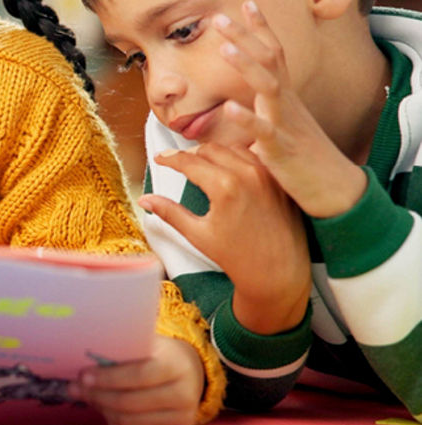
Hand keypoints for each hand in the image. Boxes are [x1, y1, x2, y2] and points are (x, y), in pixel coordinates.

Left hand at [79, 335, 202, 424]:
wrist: (187, 373)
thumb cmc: (156, 355)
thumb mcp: (143, 344)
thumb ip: (119, 352)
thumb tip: (82, 368)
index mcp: (176, 365)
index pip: (139, 375)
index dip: (108, 378)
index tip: (83, 376)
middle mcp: (185, 395)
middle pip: (130, 402)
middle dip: (98, 395)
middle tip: (77, 388)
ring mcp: (183, 421)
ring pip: (129, 422)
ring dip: (102, 409)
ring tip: (90, 396)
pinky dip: (113, 424)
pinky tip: (106, 410)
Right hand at [147, 143, 310, 333]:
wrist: (278, 276)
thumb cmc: (238, 259)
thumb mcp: (198, 235)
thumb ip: (170, 212)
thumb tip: (145, 200)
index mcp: (224, 187)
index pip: (189, 161)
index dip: (169, 158)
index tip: (160, 159)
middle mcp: (248, 175)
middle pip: (210, 149)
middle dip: (190, 154)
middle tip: (178, 162)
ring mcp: (267, 177)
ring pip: (234, 149)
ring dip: (215, 152)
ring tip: (202, 163)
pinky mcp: (279, 183)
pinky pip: (255, 159)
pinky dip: (238, 158)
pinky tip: (229, 169)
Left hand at [212, 1, 366, 217]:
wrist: (334, 190)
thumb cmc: (302, 159)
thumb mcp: (278, 129)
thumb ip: (258, 113)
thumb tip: (233, 106)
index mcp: (284, 98)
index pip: (274, 55)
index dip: (260, 29)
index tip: (245, 3)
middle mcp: (286, 104)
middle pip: (269, 61)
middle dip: (244, 37)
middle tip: (218, 16)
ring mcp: (285, 124)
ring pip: (268, 87)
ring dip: (246, 65)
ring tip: (224, 47)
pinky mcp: (281, 149)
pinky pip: (263, 130)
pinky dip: (246, 117)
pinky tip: (229, 106)